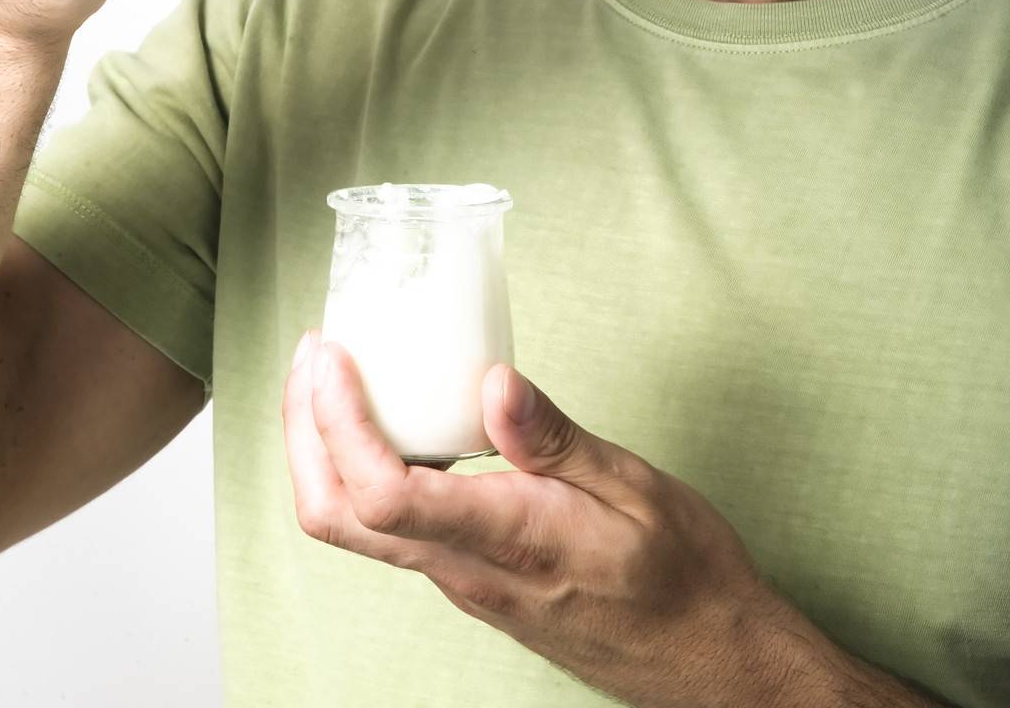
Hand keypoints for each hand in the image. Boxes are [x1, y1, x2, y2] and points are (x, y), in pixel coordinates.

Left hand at [282, 330, 783, 707]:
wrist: (706, 656)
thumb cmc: (680, 572)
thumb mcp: (634, 484)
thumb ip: (554, 437)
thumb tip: (491, 381)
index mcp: (508, 539)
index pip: (383, 496)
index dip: (336, 424)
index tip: (330, 356)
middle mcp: (467, 570)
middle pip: (337, 518)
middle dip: (303, 433)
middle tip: (312, 354)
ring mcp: (463, 581)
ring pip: (355, 528)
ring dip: (323, 449)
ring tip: (335, 375)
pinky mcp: (471, 578)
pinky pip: (390, 529)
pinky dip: (363, 467)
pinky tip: (390, 421)